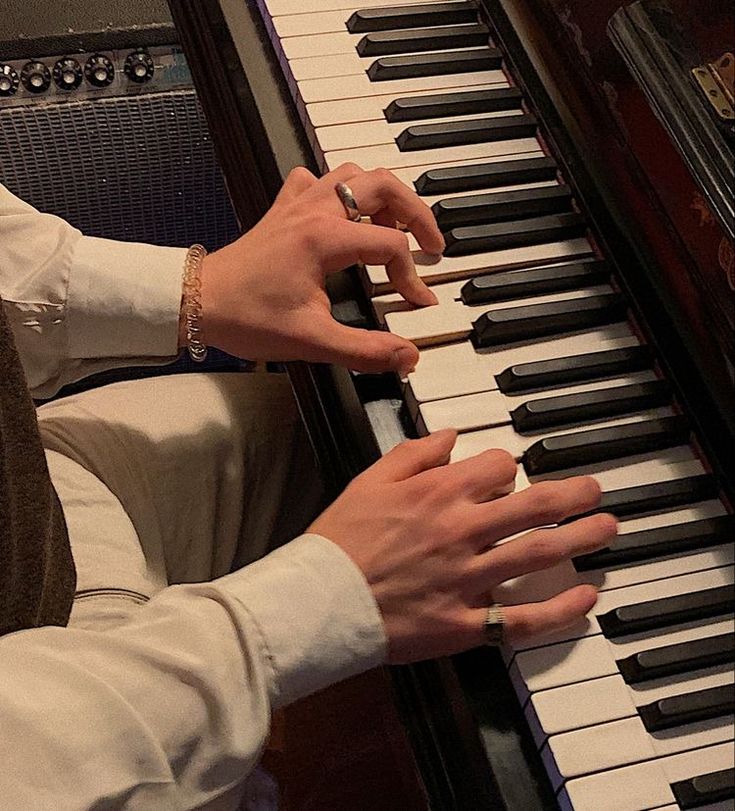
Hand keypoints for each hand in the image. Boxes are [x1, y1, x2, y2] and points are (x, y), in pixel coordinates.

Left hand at [194, 163, 443, 375]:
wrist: (198, 302)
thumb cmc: (246, 317)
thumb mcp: (312, 340)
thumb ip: (365, 350)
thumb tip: (406, 356)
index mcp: (325, 237)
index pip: (390, 244)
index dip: (412, 277)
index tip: (418, 303)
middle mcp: (315, 211)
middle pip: (384, 184)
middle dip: (417, 211)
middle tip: (432, 242)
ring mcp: (298, 205)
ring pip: (354, 173)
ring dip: (384, 194)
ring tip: (400, 223)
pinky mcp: (284, 211)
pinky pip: (319, 180)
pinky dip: (342, 188)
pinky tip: (346, 211)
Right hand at [309, 430, 616, 663]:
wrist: (317, 599)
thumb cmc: (340, 540)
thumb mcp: (369, 480)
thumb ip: (413, 453)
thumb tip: (450, 436)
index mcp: (438, 493)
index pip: (498, 466)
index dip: (509, 466)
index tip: (509, 475)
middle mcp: (462, 531)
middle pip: (535, 505)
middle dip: (574, 494)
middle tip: (595, 491)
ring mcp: (468, 579)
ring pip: (539, 553)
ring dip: (581, 538)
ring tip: (607, 528)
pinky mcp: (465, 623)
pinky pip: (524, 619)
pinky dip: (561, 610)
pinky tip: (587, 598)